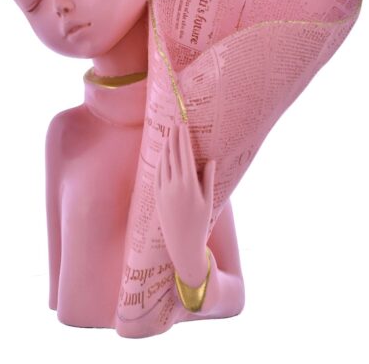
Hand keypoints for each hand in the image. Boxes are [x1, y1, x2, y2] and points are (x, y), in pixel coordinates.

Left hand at [155, 121, 215, 283]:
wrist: (182, 245)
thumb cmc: (200, 224)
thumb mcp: (208, 201)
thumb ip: (209, 180)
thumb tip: (212, 160)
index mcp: (190, 185)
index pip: (186, 155)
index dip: (184, 139)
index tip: (184, 126)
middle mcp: (175, 185)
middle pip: (174, 155)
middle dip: (174, 138)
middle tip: (175, 123)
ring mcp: (164, 190)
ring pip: (164, 163)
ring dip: (166, 147)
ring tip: (169, 135)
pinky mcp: (157, 196)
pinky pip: (157, 174)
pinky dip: (160, 162)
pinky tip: (163, 155)